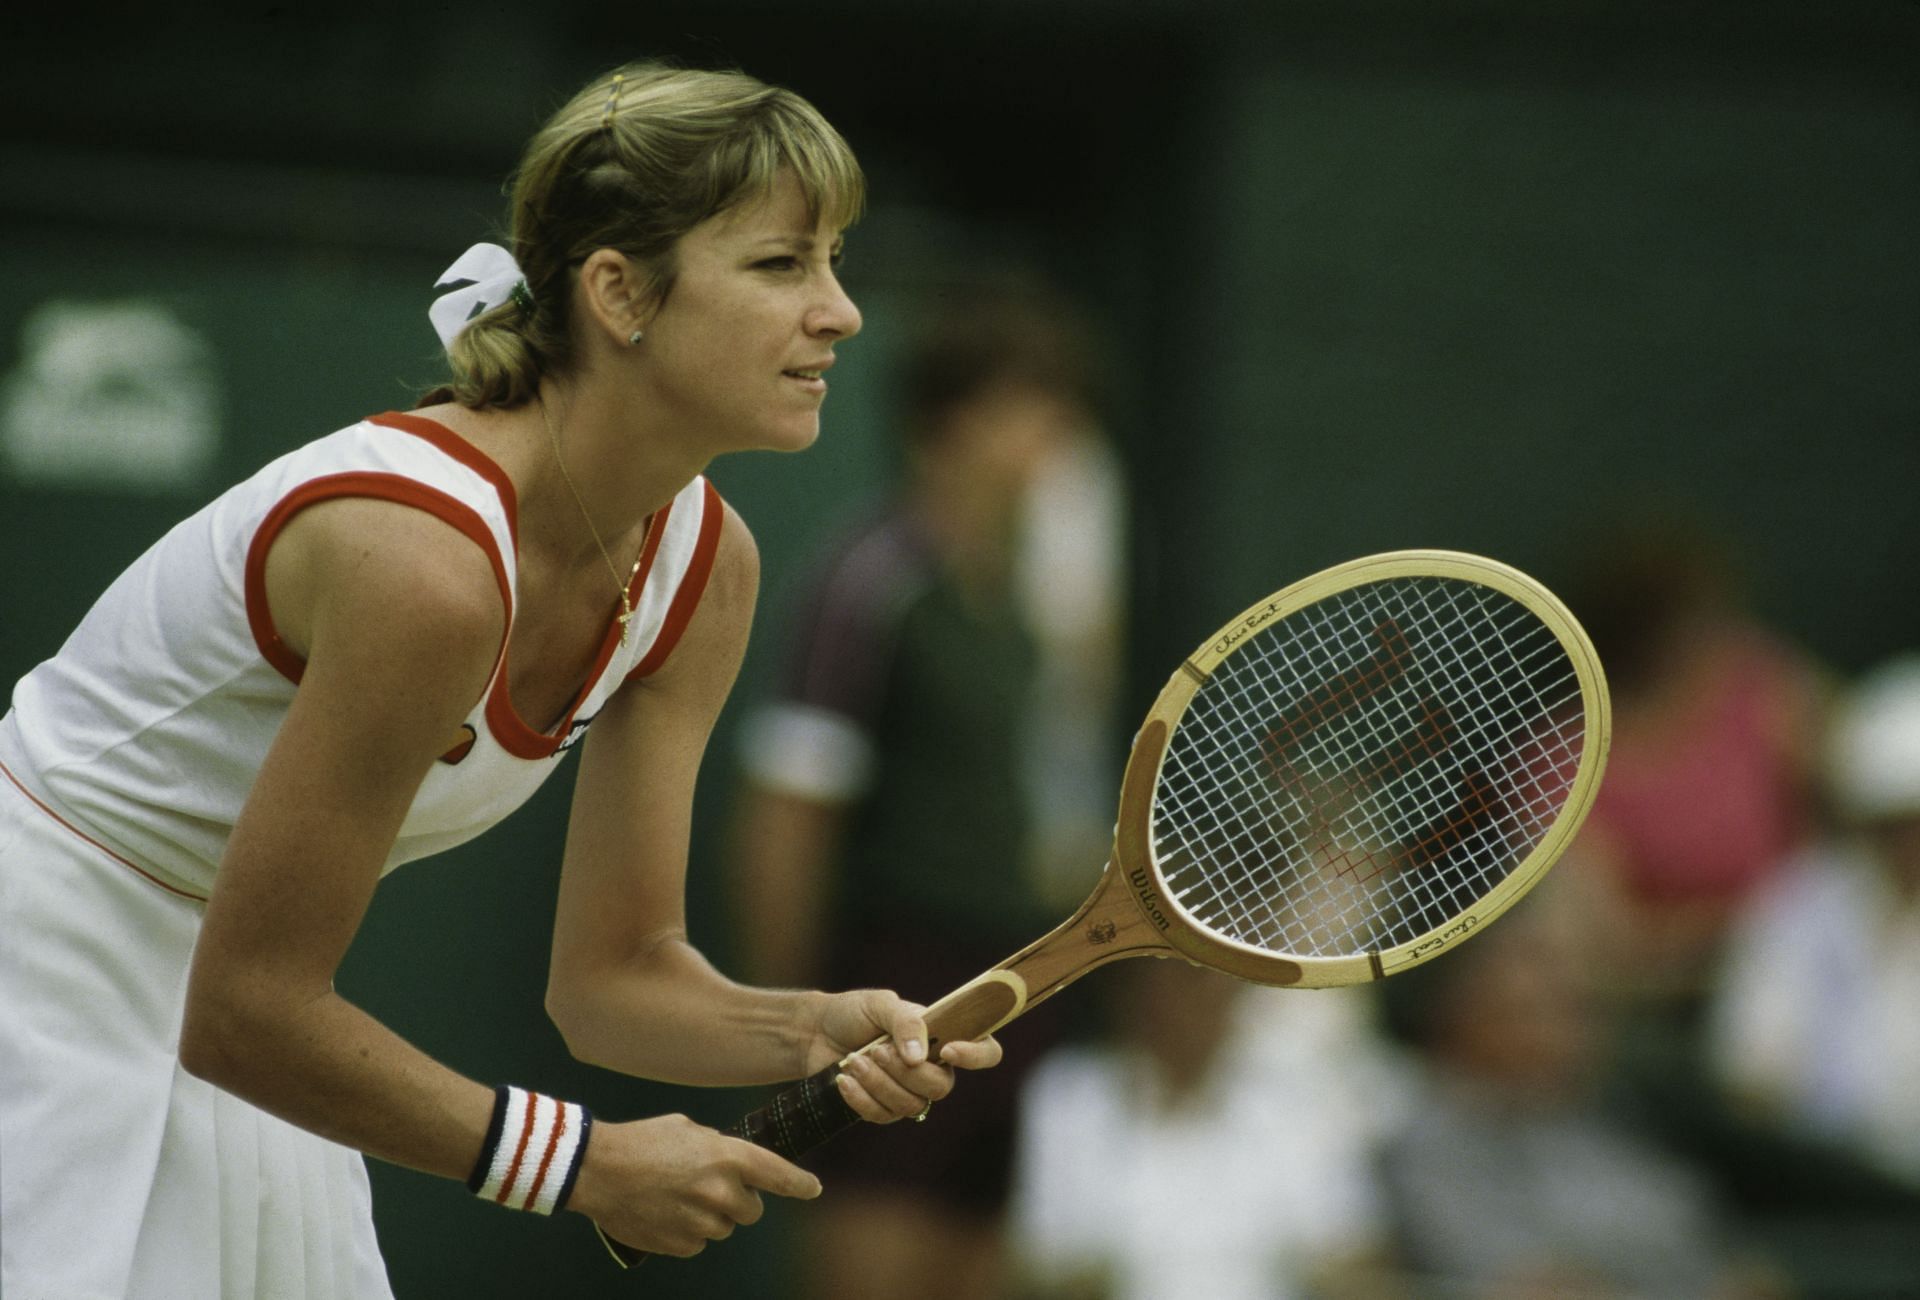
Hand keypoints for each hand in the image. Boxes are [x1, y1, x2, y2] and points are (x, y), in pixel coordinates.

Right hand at [567, 1112, 820, 1256]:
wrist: (597, 1170)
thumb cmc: (642, 1141)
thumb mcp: (688, 1129)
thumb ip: (719, 1147)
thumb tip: (731, 1163)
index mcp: (727, 1156)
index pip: (778, 1174)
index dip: (799, 1184)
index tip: (813, 1189)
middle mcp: (721, 1191)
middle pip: (752, 1211)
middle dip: (738, 1201)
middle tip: (709, 1186)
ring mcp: (701, 1221)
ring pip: (725, 1228)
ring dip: (711, 1216)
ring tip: (678, 1196)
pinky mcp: (682, 1244)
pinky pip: (699, 1242)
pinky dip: (688, 1231)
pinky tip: (665, 1212)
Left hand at [810, 988, 1003, 1123]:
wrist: (814, 1033)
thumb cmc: (852, 1013)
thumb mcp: (880, 1004)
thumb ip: (905, 1022)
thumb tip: (920, 1056)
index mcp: (942, 1034)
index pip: (985, 1051)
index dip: (976, 1056)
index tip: (946, 1050)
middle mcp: (932, 1065)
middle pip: (941, 1087)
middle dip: (904, 1072)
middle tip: (875, 1049)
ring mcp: (908, 1090)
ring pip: (911, 1105)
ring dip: (878, 1083)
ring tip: (854, 1060)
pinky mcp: (883, 1108)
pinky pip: (884, 1116)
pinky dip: (861, 1099)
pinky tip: (844, 1080)